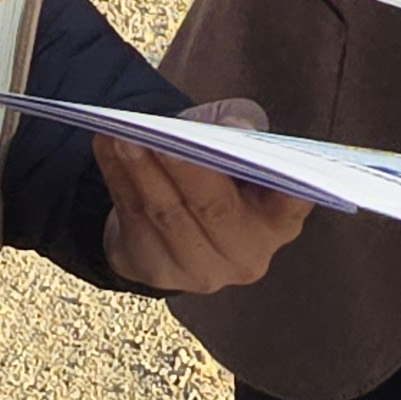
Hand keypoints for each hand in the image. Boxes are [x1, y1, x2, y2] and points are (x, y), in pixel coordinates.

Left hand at [95, 98, 312, 292]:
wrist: (179, 222)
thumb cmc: (221, 174)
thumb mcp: (239, 145)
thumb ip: (241, 130)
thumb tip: (234, 127)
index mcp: (280, 220)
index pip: (292, 201)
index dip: (282, 184)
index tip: (257, 155)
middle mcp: (247, 254)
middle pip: (214, 209)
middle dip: (185, 170)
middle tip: (159, 138)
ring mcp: (202, 271)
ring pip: (168, 216)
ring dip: (141, 172)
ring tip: (123, 137)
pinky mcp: (158, 272)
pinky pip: (135, 221)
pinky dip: (118, 180)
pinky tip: (108, 148)